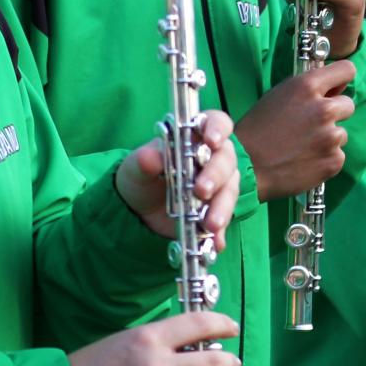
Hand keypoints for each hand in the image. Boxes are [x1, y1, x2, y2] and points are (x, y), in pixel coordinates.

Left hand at [116, 109, 238, 251]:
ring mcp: (218, 186)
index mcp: (195, 137)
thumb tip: (151, 156)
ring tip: (210, 225)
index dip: (217, 129)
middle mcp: (212, 159)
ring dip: (222, 207)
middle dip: (216, 175)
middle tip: (202, 191)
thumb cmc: (140, 178)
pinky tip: (214, 242)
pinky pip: (224, 220)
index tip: (211, 141)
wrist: (137, 213)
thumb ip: (144, 160)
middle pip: (226, 160)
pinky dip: (220, 232)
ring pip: (230, 191)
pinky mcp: (216, 211)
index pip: (216, 123)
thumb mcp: (135, 167)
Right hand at [235, 60, 356, 199]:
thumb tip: (333, 90)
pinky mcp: (333, 161)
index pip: (346, 69)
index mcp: (308, 86)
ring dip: (328, 138)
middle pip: (348, 105)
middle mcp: (324, 109)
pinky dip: (325, 159)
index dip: (341, 79)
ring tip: (302, 146)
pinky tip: (305, 160)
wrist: (246, 165)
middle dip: (334, 113)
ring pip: (341, 133)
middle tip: (312, 124)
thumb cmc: (258, 129)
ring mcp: (331, 137)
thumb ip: (307, 89)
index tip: (335, 89)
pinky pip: (338, 155)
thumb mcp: (279, 95)